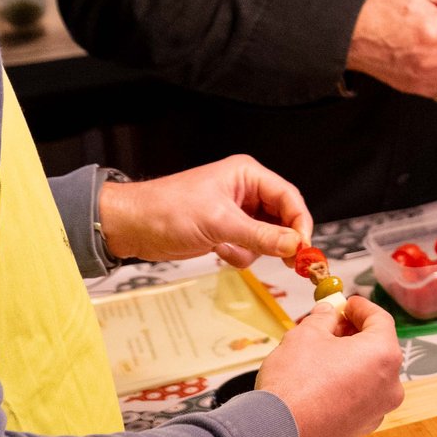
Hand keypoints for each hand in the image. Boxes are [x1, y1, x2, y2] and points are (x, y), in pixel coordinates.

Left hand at [97, 154, 312, 267]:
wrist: (131, 226)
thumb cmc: (167, 211)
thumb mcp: (219, 223)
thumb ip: (261, 236)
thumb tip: (295, 246)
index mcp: (247, 175)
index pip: (288, 197)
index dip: (300, 223)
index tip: (305, 248)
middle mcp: (246, 191)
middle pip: (282, 217)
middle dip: (281, 239)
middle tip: (291, 261)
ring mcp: (236, 211)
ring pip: (268, 235)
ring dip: (255, 248)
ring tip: (230, 249)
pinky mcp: (226, 229)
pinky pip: (250, 245)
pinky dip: (240, 254)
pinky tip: (220, 251)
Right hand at [255, 295, 405, 436]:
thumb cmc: (294, 383)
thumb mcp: (305, 335)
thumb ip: (322, 319)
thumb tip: (328, 312)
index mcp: (383, 355)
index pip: (381, 320)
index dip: (361, 308)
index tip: (346, 303)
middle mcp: (389, 385)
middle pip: (377, 348)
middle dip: (353, 334)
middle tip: (329, 326)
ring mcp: (377, 411)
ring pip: (367, 375)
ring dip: (348, 361)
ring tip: (319, 354)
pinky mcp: (359, 431)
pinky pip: (357, 399)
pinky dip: (344, 386)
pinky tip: (318, 383)